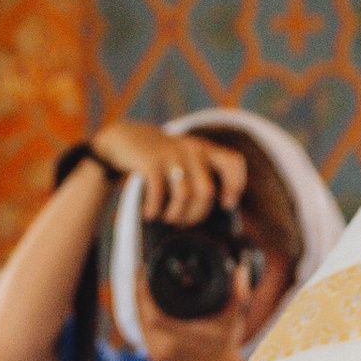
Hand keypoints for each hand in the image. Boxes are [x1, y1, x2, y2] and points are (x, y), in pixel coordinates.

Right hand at [90, 118, 248, 222]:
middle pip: (206, 192)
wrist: (126, 137)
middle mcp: (191, 149)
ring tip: (166, 218)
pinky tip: (150, 214)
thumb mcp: (185, 158)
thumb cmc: (161, 159)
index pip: (233, 162)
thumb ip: (203, 174)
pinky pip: (159, 193)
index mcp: (204, 150)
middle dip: (195, 215)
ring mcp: (171, 154)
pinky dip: (154, 210)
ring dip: (175, 215)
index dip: (235, 185)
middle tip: (183, 222)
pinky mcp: (151, 161)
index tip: (226, 203)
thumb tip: (223, 206)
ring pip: (184, 196)